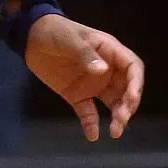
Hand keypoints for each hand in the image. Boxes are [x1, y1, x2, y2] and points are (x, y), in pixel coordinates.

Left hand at [25, 14, 144, 141]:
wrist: (30, 37)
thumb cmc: (54, 31)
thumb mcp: (69, 39)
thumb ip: (85, 54)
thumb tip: (102, 71)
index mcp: (110, 52)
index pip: (132, 68)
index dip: (136, 84)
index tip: (131, 99)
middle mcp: (107, 71)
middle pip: (126, 90)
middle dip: (128, 106)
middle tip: (121, 120)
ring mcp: (93, 84)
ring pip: (113, 103)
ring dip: (117, 117)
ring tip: (114, 132)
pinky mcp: (78, 95)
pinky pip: (88, 112)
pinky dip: (91, 124)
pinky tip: (92, 136)